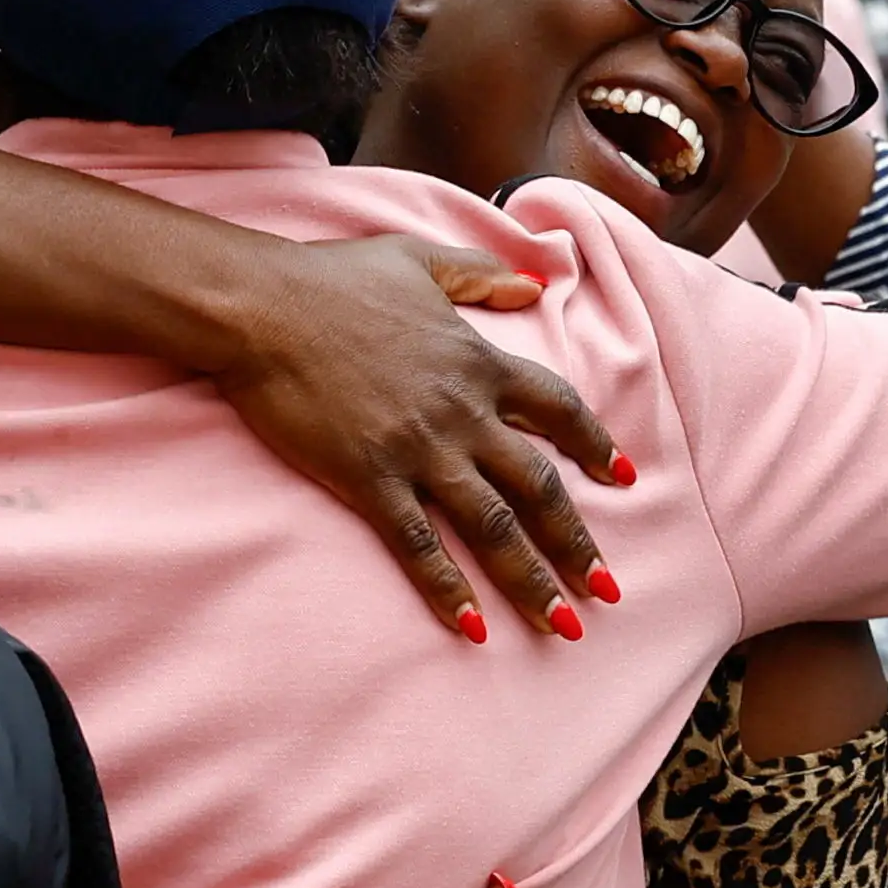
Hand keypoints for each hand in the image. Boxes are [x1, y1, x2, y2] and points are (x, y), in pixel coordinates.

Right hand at [214, 236, 625, 644]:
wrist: (262, 307)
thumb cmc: (332, 278)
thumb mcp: (419, 259)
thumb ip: (481, 275)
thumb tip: (533, 283)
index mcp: (479, 363)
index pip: (559, 411)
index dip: (596, 446)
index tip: (625, 478)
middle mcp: (463, 413)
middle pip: (540, 487)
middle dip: (577, 544)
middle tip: (608, 590)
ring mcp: (419, 450)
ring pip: (494, 526)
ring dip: (533, 581)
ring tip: (563, 625)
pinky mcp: (370, 478)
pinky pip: (421, 545)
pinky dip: (450, 589)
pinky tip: (475, 628)